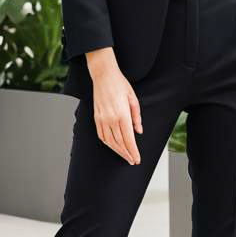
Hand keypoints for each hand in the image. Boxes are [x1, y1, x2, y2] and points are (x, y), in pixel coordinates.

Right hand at [85, 49, 142, 164]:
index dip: (133, 151)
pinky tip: (113, 146)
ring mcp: (102, 119)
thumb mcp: (133, 99)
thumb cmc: (120, 85)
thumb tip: (138, 131)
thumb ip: (136, 117)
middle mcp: (111, 119)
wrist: (103, 75)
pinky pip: (101, 135)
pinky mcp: (96, 117)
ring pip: (109, 141)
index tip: (137, 159)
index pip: (129, 139)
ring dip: (117, 151)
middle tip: (132, 161)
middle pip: (119, 143)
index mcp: (122, 114)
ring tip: (124, 156)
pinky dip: (107, 143)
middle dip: (126, 154)